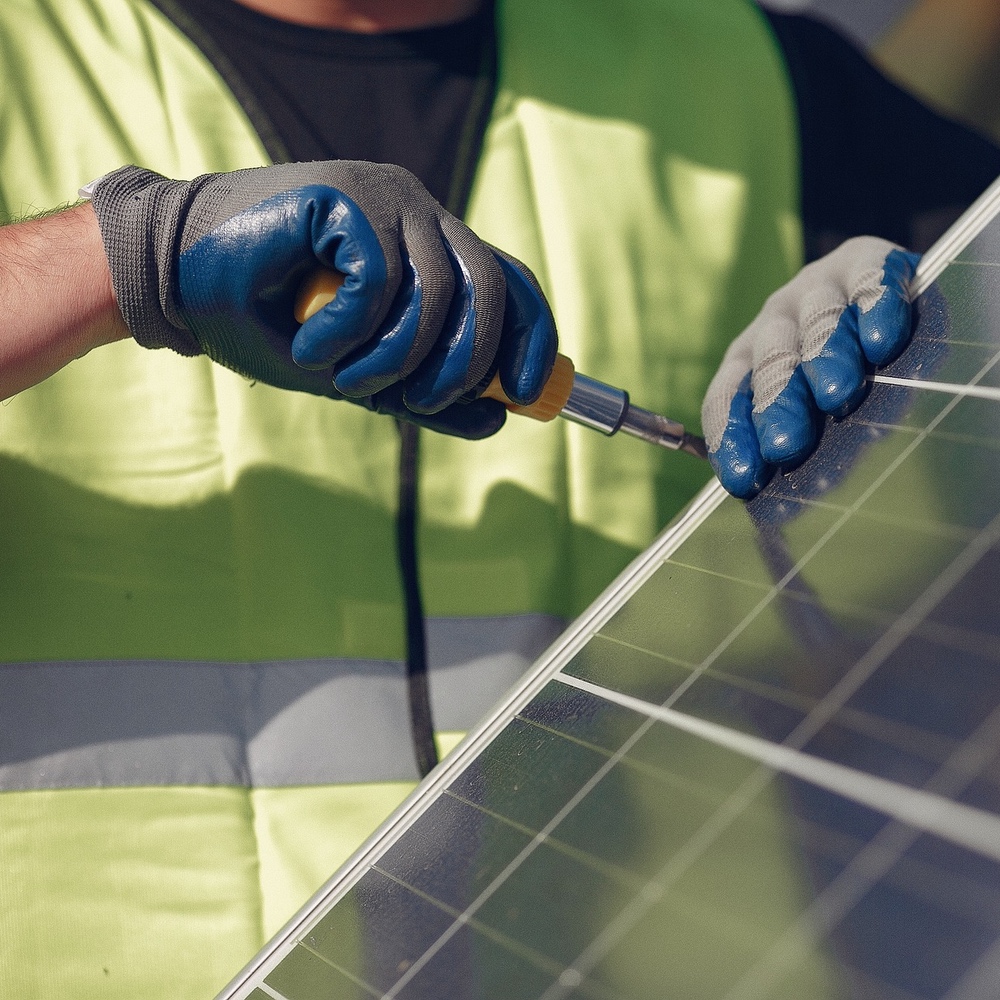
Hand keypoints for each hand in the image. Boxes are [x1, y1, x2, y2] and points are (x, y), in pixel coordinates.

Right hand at [89, 162, 556, 438]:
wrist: (177, 282)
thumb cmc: (268, 324)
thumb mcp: (359, 371)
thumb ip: (425, 393)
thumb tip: (498, 419)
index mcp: (430, 246)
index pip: (509, 283)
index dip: (532, 339)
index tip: (527, 397)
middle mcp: (418, 214)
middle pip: (490, 288)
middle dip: (465, 363)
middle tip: (416, 401)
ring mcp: (384, 197)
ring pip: (437, 292)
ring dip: (395, 359)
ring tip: (345, 380)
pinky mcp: (344, 193)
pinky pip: (380, 280)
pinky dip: (351, 333)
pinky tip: (313, 348)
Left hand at [701, 237, 919, 497]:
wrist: (881, 297)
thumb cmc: (842, 376)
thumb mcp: (811, 413)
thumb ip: (792, 447)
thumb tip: (776, 515)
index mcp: (747, 361)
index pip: (728, 399)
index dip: (732, 437)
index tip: (743, 478)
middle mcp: (774, 322)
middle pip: (769, 364)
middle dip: (777, 404)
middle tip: (786, 442)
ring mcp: (816, 288)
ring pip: (815, 322)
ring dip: (823, 356)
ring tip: (836, 392)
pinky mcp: (863, 261)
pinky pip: (866, 279)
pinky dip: (873, 304)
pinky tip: (881, 335)